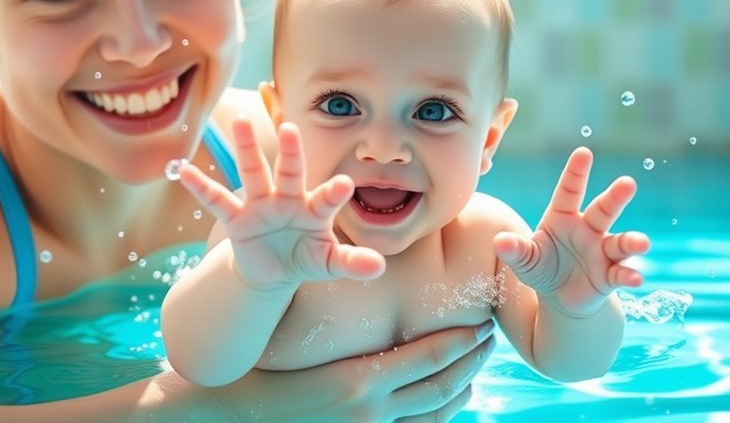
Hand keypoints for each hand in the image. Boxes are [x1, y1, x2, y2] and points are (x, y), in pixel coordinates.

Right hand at [179, 117, 384, 287]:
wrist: (273, 269)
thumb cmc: (306, 256)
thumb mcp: (329, 263)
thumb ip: (352, 262)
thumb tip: (379, 266)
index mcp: (314, 209)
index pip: (326, 198)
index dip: (334, 193)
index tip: (346, 184)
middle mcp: (287, 199)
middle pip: (289, 173)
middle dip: (290, 153)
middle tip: (290, 128)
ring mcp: (260, 205)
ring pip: (253, 173)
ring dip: (246, 149)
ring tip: (238, 121)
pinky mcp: (237, 219)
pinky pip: (217, 200)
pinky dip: (200, 187)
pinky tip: (184, 171)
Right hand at [206, 322, 496, 422]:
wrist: (240, 411)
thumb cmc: (269, 368)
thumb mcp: (315, 349)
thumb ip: (357, 341)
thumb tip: (391, 317)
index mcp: (361, 380)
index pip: (430, 358)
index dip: (462, 342)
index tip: (482, 323)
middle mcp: (372, 411)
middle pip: (441, 386)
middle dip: (471, 360)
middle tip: (489, 337)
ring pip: (434, 414)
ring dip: (463, 388)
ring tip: (476, 368)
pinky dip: (441, 417)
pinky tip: (450, 402)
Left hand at [493, 147, 650, 316]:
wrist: (558, 296)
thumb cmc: (540, 267)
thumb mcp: (524, 259)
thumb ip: (515, 250)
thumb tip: (500, 241)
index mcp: (562, 217)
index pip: (569, 191)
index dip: (576, 172)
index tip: (583, 152)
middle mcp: (587, 229)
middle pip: (604, 209)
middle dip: (616, 197)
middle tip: (628, 183)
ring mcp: (601, 252)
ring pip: (620, 242)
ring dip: (632, 242)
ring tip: (642, 243)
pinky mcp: (609, 276)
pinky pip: (621, 273)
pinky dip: (628, 276)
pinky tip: (635, 279)